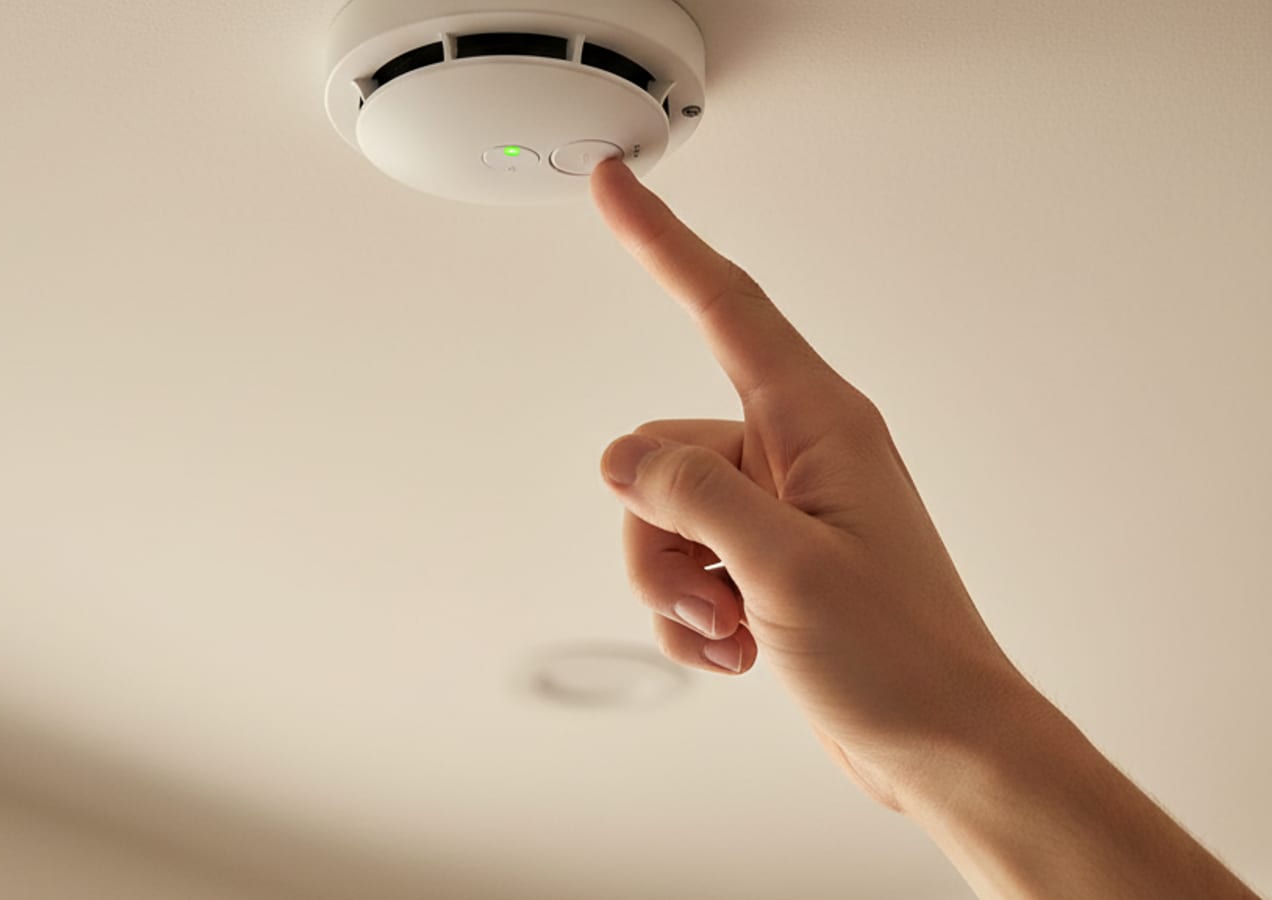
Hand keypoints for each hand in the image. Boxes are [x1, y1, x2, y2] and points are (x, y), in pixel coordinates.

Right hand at [590, 159, 1029, 811]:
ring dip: (676, 587)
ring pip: (665, 515)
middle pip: (663, 451)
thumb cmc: (901, 659)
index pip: (726, 305)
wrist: (945, 747)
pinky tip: (738, 653)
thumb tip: (619, 456)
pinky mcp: (769, 560)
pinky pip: (686, 563)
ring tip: (734, 634)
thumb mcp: (785, 568)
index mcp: (819, 425)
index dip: (663, 241)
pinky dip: (692, 616)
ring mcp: (782, 509)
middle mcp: (798, 453)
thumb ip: (692, 495)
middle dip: (659, 536)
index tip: (615, 184)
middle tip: (716, 602)